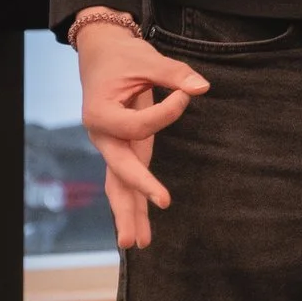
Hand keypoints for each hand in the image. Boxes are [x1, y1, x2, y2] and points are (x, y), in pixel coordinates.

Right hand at [75, 20, 208, 249]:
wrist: (100, 56)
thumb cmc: (123, 57)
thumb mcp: (147, 59)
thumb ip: (174, 74)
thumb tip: (202, 88)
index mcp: (100, 114)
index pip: (138, 126)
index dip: (167, 111)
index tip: (186, 92)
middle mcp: (101, 136)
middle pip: (118, 171)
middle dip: (137, 192)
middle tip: (161, 204)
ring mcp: (111, 148)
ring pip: (118, 186)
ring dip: (128, 214)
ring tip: (138, 244)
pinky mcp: (123, 151)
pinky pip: (125, 182)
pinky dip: (133, 204)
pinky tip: (138, 231)